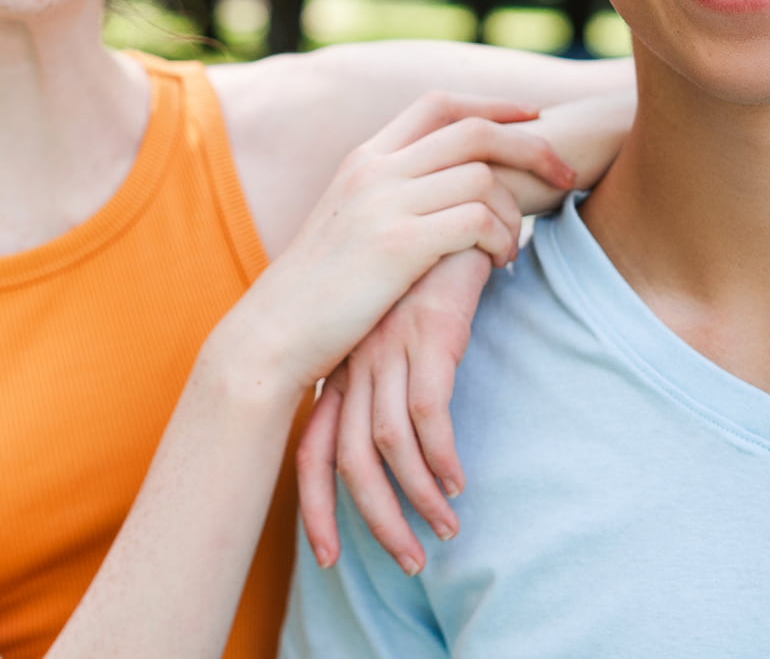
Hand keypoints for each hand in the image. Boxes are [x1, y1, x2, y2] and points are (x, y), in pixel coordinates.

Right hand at [213, 94, 572, 403]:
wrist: (273, 334)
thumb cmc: (318, 294)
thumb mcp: (348, 227)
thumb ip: (389, 199)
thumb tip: (440, 193)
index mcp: (363, 159)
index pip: (439, 106)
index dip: (494, 107)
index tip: (533, 120)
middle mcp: (375, 169)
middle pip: (475, 131)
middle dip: (533, 148)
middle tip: (566, 175)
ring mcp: (385, 203)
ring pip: (482, 178)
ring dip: (515, 212)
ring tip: (511, 249)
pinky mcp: (398, 245)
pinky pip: (476, 221)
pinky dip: (501, 239)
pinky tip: (498, 265)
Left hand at [296, 249, 491, 573]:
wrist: (459, 206)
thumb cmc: (433, 276)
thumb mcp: (398, 331)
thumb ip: (387, 380)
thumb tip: (394, 448)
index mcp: (342, 365)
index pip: (310, 449)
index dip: (315, 508)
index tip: (329, 558)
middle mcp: (355, 360)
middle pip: (346, 459)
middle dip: (373, 520)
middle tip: (407, 563)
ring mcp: (387, 347)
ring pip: (388, 443)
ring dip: (417, 497)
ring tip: (445, 529)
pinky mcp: (427, 333)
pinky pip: (428, 411)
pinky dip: (441, 455)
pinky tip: (459, 481)